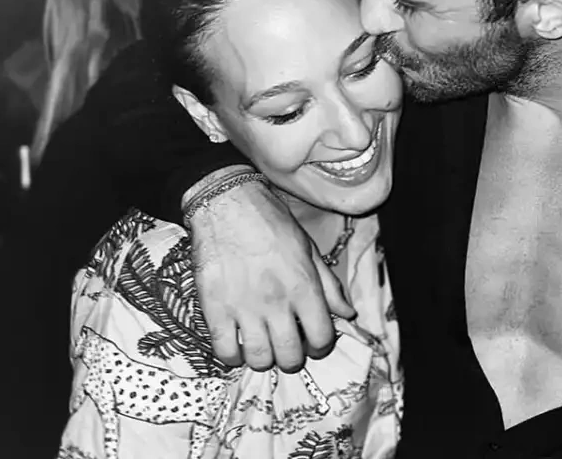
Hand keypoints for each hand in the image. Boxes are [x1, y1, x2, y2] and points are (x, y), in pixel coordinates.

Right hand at [188, 180, 356, 371]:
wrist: (226, 203)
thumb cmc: (270, 222)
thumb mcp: (309, 248)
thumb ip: (328, 286)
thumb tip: (347, 314)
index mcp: (304, 286)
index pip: (322, 338)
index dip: (320, 346)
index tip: (312, 341)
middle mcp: (276, 302)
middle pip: (290, 356)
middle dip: (291, 358)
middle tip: (286, 346)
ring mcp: (243, 308)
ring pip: (259, 359)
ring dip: (263, 358)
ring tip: (261, 345)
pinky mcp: (214, 308)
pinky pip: (224, 350)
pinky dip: (232, 356)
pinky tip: (236, 344)